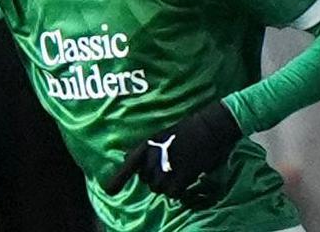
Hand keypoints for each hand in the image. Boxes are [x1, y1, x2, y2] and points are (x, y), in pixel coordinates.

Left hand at [103, 102, 241, 199]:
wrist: (210, 126)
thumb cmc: (188, 129)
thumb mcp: (162, 134)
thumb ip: (146, 148)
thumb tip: (127, 157)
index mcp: (149, 143)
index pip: (130, 163)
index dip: (118, 178)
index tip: (109, 190)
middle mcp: (155, 155)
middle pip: (146, 179)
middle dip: (154, 178)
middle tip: (168, 170)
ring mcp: (168, 166)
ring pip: (158, 188)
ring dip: (166, 186)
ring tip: (177, 175)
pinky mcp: (183, 175)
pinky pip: (173, 193)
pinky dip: (177, 191)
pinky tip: (184, 183)